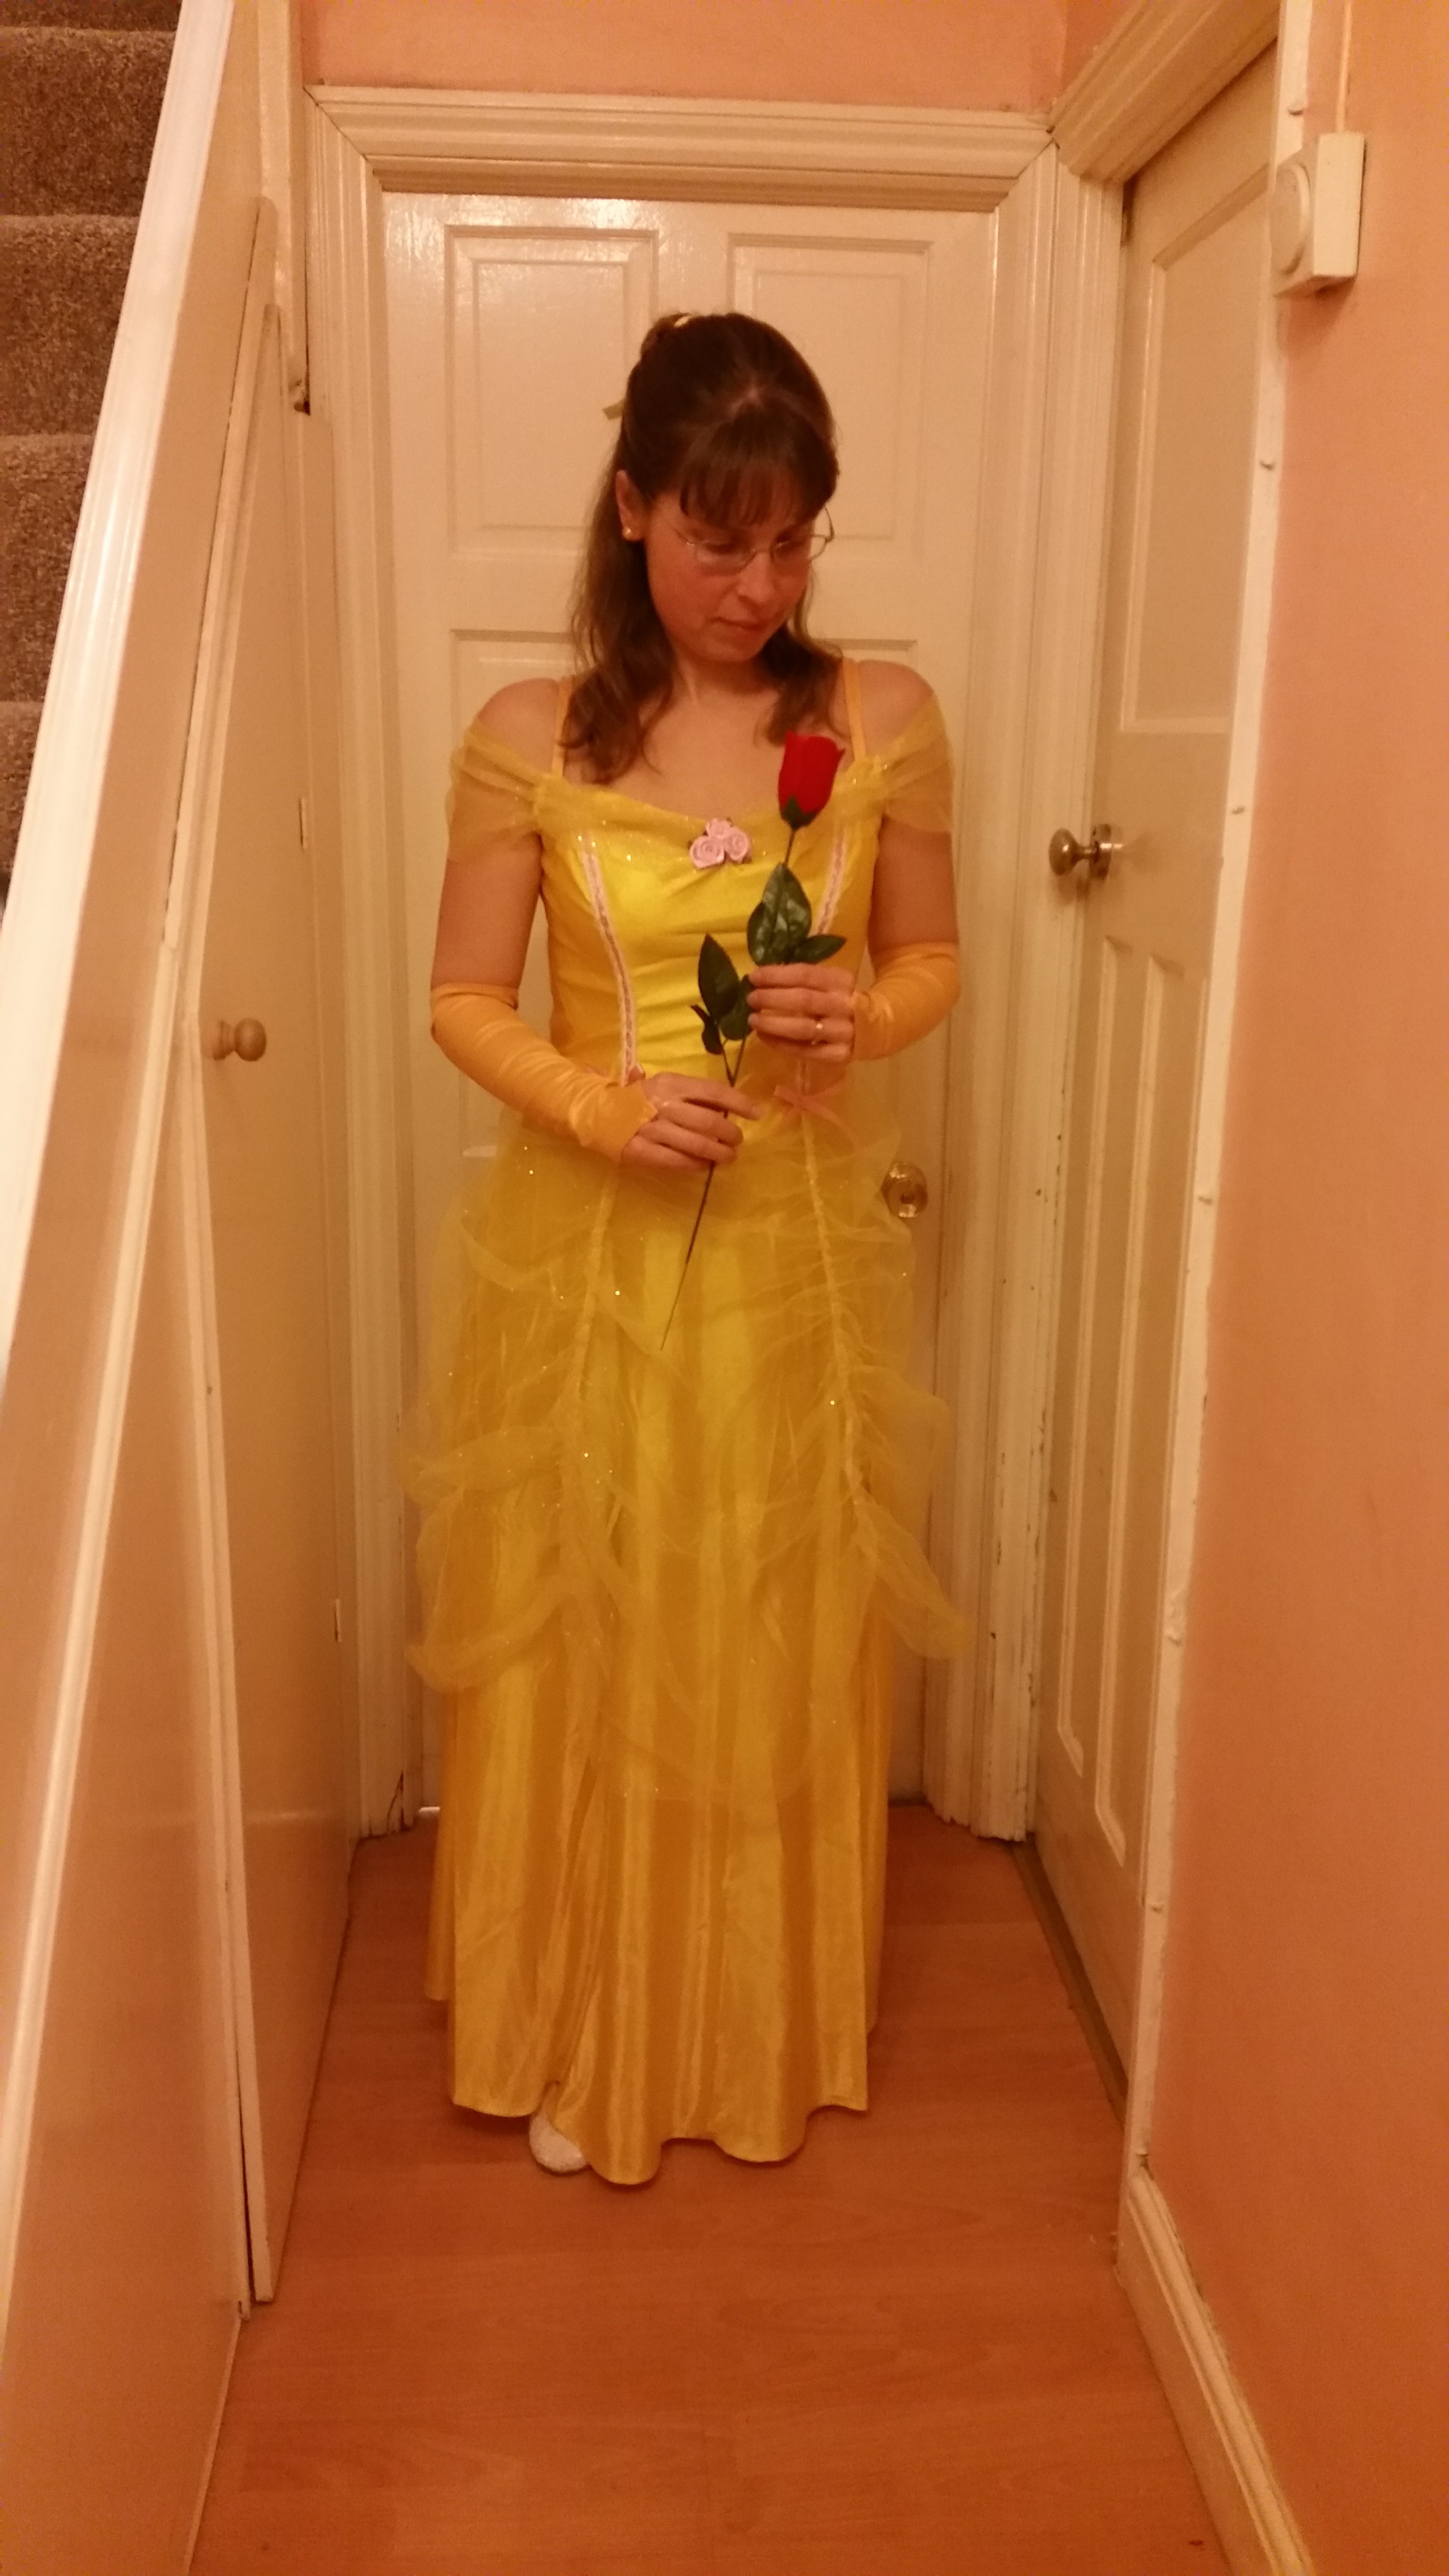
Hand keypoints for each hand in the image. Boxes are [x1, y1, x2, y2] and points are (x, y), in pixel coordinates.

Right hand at [620, 1071, 762, 1171]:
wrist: (598, 1113)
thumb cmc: (639, 1098)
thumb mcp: (665, 1085)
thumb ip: (693, 1092)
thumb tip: (727, 1105)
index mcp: (672, 1084)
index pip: (713, 1091)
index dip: (739, 1103)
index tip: (756, 1113)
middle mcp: (665, 1105)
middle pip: (709, 1121)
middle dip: (730, 1134)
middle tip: (738, 1140)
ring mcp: (653, 1130)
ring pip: (697, 1144)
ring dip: (719, 1152)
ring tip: (728, 1156)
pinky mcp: (643, 1152)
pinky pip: (677, 1161)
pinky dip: (696, 1164)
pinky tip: (705, 1165)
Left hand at [747, 962, 856, 1062]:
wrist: (875, 1027)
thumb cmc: (839, 999)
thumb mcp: (830, 982)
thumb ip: (802, 979)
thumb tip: (761, 978)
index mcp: (842, 981)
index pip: (806, 975)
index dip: (777, 975)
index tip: (754, 977)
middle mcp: (845, 1005)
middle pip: (803, 1000)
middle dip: (772, 998)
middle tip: (752, 999)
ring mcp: (843, 1032)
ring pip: (803, 1028)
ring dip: (773, 1023)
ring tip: (753, 1019)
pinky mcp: (838, 1055)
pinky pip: (804, 1051)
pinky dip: (780, 1044)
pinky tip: (764, 1037)